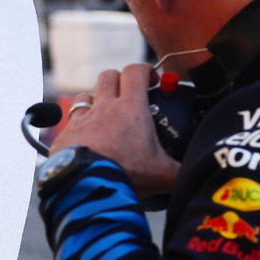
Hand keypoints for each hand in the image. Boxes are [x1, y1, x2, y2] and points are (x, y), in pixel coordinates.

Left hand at [53, 64, 179, 194]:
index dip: (145, 71)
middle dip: (119, 80)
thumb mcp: (163, 174)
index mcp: (130, 109)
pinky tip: (85, 140)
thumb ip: (181, 170)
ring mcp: (81, 120)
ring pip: (85, 96)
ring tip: (103, 116)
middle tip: (128, 94)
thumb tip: (196, 173)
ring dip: (95, 101)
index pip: (136, 72)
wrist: (88, 188)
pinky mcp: (64, 136)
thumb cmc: (126, 176)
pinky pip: (69, 123)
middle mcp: (103, 108)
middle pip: (108, 76)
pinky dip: (78, 127)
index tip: (152, 80)